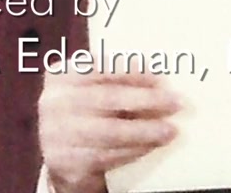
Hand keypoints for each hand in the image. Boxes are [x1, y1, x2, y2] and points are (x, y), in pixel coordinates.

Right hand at [37, 66, 181, 192]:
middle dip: (147, 101)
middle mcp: (54, 103)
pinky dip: (133, 151)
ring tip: (170, 130)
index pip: (100, 67)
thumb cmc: (86, 112)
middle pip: (108, 99)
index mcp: (62, 75)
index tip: (160, 78)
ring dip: (146, 131)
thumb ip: (118, 81)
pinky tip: (151, 146)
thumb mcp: (94, 89)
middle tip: (176, 103)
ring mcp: (56, 134)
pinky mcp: (64, 163)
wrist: (61, 154)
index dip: (132, 72)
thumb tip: (158, 82)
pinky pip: (106, 156)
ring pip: (110, 132)